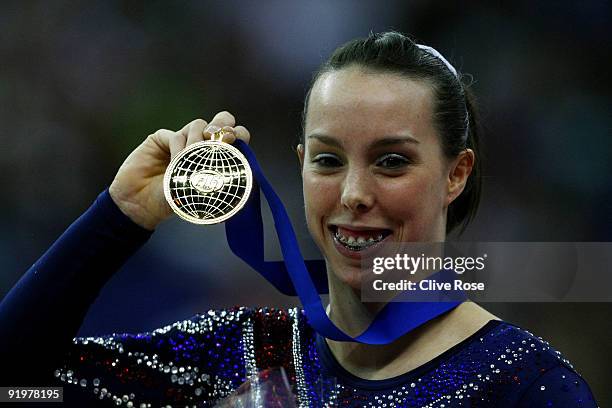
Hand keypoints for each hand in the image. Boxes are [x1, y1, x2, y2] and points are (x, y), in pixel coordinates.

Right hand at [108, 111, 250, 229]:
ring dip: (198, 141)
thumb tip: (239, 164)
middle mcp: (201, 146)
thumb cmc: (177, 202)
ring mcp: (182, 141)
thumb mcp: (204, 192)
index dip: (239, 135)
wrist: (142, 206)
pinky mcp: (161, 139)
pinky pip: (175, 135)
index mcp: (216, 158)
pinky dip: (177, 146)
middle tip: (224, 137)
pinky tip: (174, 161)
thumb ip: (219, 175)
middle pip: (221, 121)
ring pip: (198, 125)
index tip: (236, 142)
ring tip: (191, 159)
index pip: (235, 138)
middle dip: (223, 124)